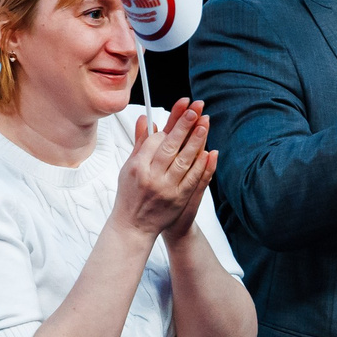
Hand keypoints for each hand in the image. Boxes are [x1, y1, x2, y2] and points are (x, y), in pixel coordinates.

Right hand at [111, 100, 215, 238]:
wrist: (133, 226)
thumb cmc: (130, 194)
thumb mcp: (129, 167)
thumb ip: (140, 142)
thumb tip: (145, 118)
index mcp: (137, 166)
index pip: (154, 140)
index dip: (169, 124)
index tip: (182, 110)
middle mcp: (150, 176)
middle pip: (169, 147)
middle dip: (184, 126)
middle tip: (195, 110)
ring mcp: (165, 189)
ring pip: (183, 161)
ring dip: (195, 141)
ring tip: (204, 124)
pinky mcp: (178, 199)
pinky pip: (192, 179)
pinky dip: (200, 165)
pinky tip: (208, 151)